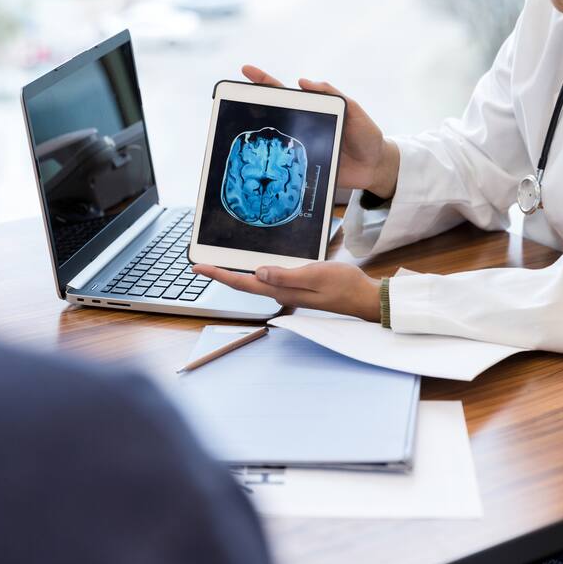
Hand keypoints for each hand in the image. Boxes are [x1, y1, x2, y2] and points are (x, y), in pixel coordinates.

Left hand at [193, 261, 381, 321]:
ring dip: (235, 275)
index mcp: (282, 291)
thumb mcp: (315, 275)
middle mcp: (281, 293)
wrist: (364, 298)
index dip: (219, 275)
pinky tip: (252, 268)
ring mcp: (288, 292)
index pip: (243, 283)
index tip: (198, 267)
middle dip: (220, 274)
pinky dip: (254, 273)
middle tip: (200, 265)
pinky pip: (268, 280)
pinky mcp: (297, 288)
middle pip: (243, 284)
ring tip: (218, 266)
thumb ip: (286, 276)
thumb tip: (257, 273)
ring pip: (254, 283)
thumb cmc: (344, 286)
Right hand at [242, 65, 399, 198]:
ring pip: (274, 141)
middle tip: (234, 98)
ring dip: (258, 135)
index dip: (265, 82)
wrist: (376, 168)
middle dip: (251, 104)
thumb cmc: (367, 136)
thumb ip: (334, 96)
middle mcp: (302, 127)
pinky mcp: (303, 169)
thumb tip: (303, 82)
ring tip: (241, 126)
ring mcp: (301, 148)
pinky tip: (260, 162)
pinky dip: (272, 164)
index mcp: (313, 110)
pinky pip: (285, 166)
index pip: (285, 93)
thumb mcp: (354, 111)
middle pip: (273, 114)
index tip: (246, 71)